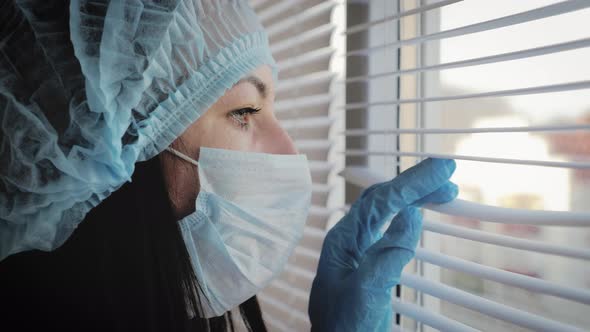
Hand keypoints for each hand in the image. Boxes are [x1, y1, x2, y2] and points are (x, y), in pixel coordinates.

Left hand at [309, 158, 457, 331]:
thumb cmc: (345, 327)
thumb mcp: (367, 290)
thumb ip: (389, 253)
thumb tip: (412, 215)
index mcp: (343, 240)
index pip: (381, 200)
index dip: (412, 181)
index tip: (439, 169)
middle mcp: (350, 239)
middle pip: (384, 199)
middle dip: (415, 183)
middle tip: (446, 172)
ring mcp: (359, 251)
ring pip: (387, 212)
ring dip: (414, 198)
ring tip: (443, 190)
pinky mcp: (370, 263)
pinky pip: (391, 230)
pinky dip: (409, 217)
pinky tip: (420, 213)